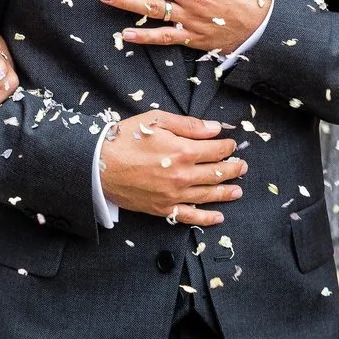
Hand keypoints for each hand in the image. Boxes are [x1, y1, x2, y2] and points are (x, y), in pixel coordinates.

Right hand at [99, 111, 245, 226]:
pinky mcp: (163, 208)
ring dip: (226, 192)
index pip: (216, 150)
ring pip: (209, 195)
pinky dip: (207, 217)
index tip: (230, 145)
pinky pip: (190, 216)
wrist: (96, 165)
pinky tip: (218, 216)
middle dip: (233, 168)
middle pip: (217, 173)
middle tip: (241, 166)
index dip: (227, 147)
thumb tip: (215, 129)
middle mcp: (183, 176)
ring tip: (237, 190)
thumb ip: (188, 125)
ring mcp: (174, 195)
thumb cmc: (123, 139)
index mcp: (183, 151)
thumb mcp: (155, 121)